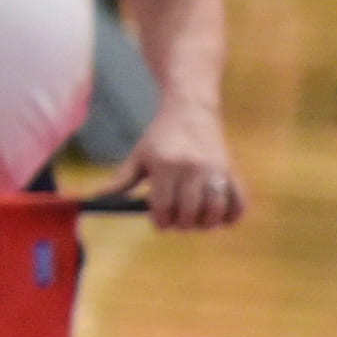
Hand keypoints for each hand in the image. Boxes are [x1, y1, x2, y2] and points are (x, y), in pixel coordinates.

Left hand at [132, 102, 246, 232]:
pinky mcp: (233, 171)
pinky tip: (219, 219)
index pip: (163, 207)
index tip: (159, 221)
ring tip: (196, 221)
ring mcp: (216, 170)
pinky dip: (232, 217)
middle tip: (176, 221)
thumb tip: (97, 200)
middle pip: (189, 213)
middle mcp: (192, 169)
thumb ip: (121, 181)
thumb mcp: (138, 156)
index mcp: (166, 166)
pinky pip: (240, 203)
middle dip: (181, 224)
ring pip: (215, 211)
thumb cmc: (160, 137)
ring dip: (205, 224)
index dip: (160, 221)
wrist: (190, 111)